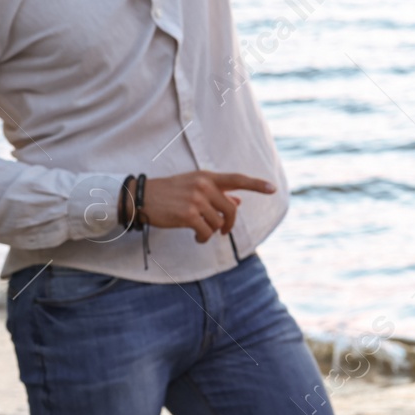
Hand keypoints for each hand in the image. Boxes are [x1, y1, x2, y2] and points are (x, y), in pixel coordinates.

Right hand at [142, 171, 275, 241]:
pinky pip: (206, 231)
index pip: (237, 179)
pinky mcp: (188, 214)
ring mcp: (196, 200)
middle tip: (224, 230)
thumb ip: (217, 193)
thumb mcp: (194, 187)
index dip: (256, 184)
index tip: (272, 189)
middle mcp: (204, 185)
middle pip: (231, 209)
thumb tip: (238, 201)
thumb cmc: (170, 192)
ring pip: (218, 222)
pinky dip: (203, 238)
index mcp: (207, 177)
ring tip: (202, 232)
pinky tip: (197, 237)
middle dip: (229, 223)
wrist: (141, 197)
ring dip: (212, 231)